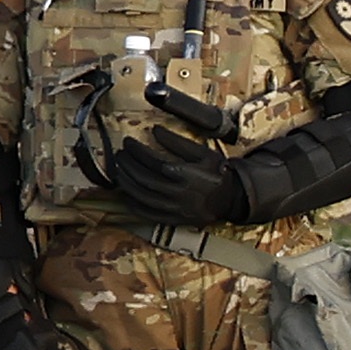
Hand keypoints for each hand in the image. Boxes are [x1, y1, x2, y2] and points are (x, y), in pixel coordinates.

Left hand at [84, 121, 251, 220]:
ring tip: (119, 171)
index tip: (128, 142)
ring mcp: (176, 208)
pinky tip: (127, 195)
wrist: (231, 199)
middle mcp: (179, 193)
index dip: (136, 150)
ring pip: (142, 196)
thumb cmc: (217, 173)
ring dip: (126, 183)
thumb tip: (155, 130)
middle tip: (120, 155)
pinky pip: (149, 214)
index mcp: (186, 174)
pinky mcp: (174, 219)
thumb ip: (178, 142)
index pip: (152, 161)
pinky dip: (134, 205)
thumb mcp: (203, 153)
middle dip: (127, 165)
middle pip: (143, 178)